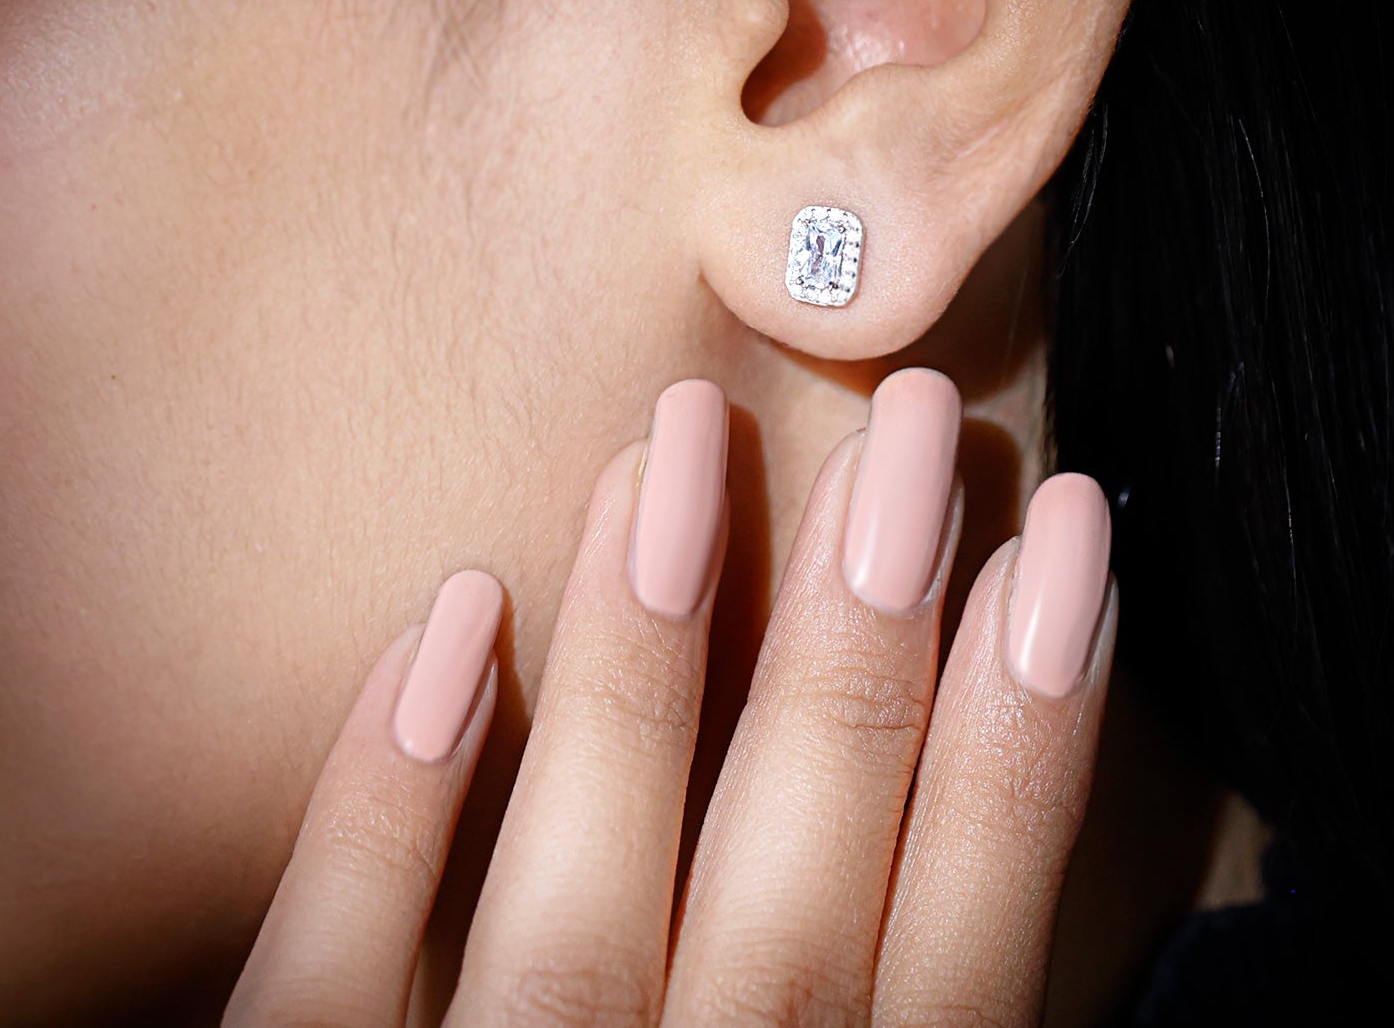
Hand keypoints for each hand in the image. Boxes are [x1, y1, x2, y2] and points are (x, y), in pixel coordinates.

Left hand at [224, 367, 1115, 1025]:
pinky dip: (386, 803)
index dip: (1024, 742)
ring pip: (578, 900)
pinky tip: (453, 612)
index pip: (958, 953)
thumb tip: (973, 852)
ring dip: (642, 666)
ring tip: (677, 446)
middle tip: (914, 421)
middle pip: (797, 893)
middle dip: (870, 647)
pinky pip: (327, 975)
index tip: (1066, 535)